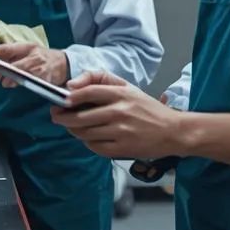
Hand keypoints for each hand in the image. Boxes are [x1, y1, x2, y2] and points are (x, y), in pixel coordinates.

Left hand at [0, 42, 69, 87]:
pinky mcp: (46, 78)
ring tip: (6, 83)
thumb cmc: (42, 58)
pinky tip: (18, 84)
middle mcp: (34, 56)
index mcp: (28, 47)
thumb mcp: (29, 51)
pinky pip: (32, 82)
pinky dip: (23, 83)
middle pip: (16, 64)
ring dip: (12, 79)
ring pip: (23, 74)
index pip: (10, 47)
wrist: (64, 64)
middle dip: (4, 71)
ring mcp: (41, 67)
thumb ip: (14, 55)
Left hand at [51, 70, 185, 159]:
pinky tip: (90, 138)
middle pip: (80, 117)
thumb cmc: (147, 108)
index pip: (87, 92)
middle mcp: (119, 112)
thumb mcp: (128, 88)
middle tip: (56, 116)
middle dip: (63, 118)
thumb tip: (72, 86)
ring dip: (74, 130)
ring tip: (72, 126)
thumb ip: (101, 81)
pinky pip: (95, 147)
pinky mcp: (123, 148)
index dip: (69, 97)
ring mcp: (120, 131)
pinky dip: (88, 143)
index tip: (59, 101)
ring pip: (85, 133)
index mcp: (120, 94)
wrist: (173, 131)